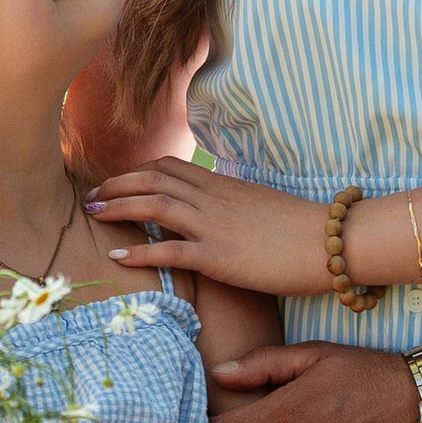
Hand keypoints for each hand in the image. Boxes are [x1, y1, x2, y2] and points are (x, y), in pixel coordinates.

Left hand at [87, 157, 330, 293]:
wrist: (331, 242)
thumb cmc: (301, 229)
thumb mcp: (260, 205)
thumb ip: (233, 203)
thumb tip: (216, 210)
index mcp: (223, 184)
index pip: (169, 166)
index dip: (136, 172)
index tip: (116, 182)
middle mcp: (213, 199)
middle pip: (153, 178)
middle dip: (117, 184)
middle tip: (91, 196)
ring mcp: (214, 226)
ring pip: (154, 205)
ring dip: (118, 207)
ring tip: (93, 214)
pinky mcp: (219, 256)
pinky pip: (170, 250)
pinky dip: (140, 250)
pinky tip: (117, 255)